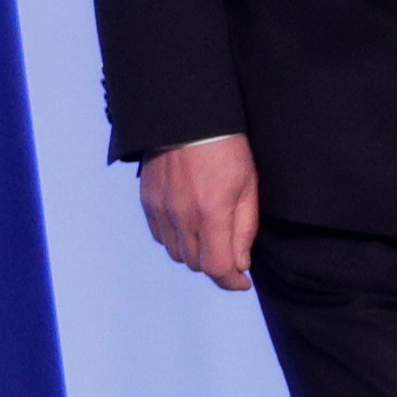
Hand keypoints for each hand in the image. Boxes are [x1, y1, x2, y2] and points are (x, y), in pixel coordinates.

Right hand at [139, 137, 258, 290]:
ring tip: (210, 239)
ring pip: (176, 253)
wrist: (188, 115)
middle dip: (216, 265)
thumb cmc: (226, 146)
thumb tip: (240, 264)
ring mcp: (161, 209)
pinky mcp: (148, 200)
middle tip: (230, 254)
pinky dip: (175, 239)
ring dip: (195, 254)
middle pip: (197, 264)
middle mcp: (182, 216)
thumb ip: (244, 228)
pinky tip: (188, 226)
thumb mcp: (248, 185)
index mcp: (211, 213)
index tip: (243, 281)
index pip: (218, 267)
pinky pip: (160, 236)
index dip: (232, 281)